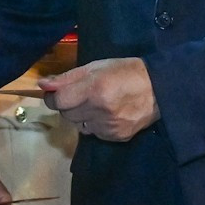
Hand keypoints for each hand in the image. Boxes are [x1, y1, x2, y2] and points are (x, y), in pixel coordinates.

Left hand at [39, 58, 158, 141]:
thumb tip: (43, 84)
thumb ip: (68, 77)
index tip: (57, 93)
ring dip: (81, 116)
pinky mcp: (116, 137)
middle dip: (68, 105)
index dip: (54, 97)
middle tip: (82, 95)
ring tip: (96, 104)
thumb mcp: (97, 67)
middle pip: (67, 114)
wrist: (160, 89)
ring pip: (78, 125)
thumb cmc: (127, 72)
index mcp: (94, 89)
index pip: (59, 101)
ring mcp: (108, 127)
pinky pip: (93, 133)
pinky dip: (94, 124)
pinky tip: (107, 113)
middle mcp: (100, 110)